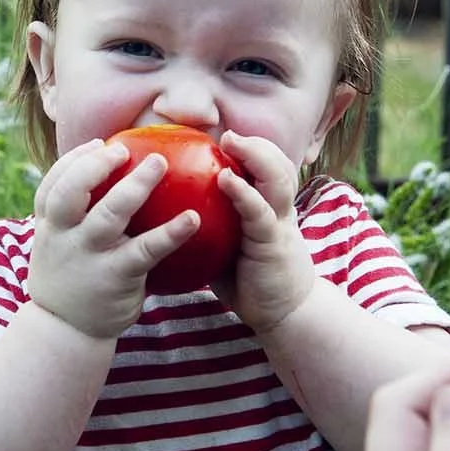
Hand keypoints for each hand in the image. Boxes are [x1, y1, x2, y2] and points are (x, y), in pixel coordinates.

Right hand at [27, 138, 198, 339]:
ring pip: (109, 214)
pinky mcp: (116, 276)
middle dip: (96, 165)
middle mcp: (63, 236)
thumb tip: (107, 179)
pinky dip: (170, 232)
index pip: (53, 185)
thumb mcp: (59, 246)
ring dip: (135, 186)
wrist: (66, 331)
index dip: (73, 161)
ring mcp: (88, 256)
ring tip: (160, 164)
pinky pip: (146, 249)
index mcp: (49, 226)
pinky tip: (193, 219)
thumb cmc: (71, 278)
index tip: (98, 144)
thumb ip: (73, 217)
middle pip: (72, 191)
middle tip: (125, 149)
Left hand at [210, 132, 316, 331]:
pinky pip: (260, 213)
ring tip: (231, 142)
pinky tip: (227, 180)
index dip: (251, 149)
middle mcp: (278, 210)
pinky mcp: (273, 243)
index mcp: (269, 208)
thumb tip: (164, 209)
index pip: (267, 168)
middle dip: (255, 144)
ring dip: (255, 156)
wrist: (285, 315)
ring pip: (276, 179)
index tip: (223, 138)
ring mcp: (279, 224)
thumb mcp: (230, 245)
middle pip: (276, 164)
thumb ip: (212, 224)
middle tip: (227, 135)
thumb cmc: (249, 280)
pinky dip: (245, 193)